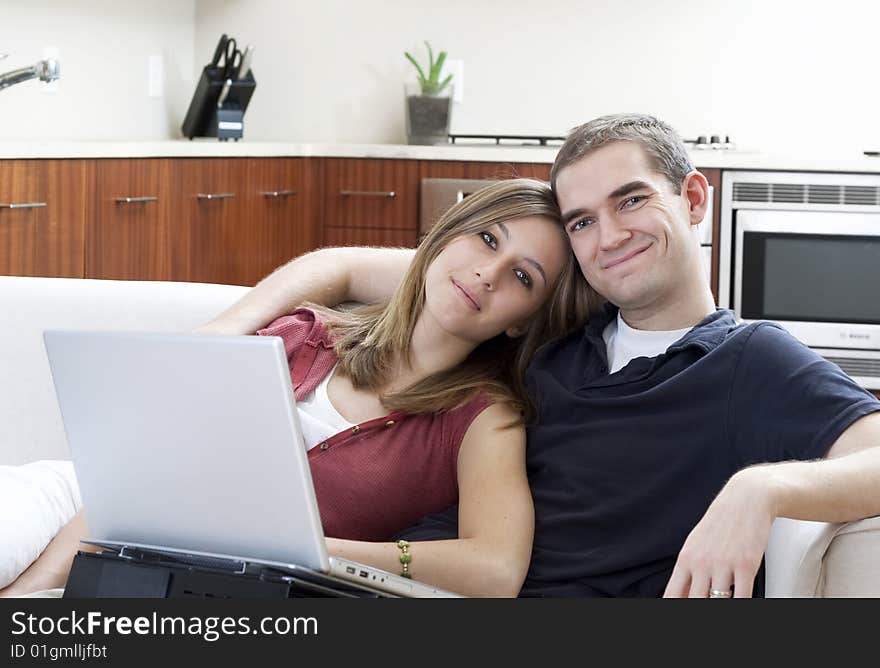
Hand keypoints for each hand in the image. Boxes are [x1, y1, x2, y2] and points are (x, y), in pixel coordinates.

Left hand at [663, 467, 777, 597]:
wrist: (746, 499)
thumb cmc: (721, 523)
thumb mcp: (697, 544)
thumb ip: (690, 571)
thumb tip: (681, 594)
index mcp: (686, 558)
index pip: (673, 594)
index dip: (674, 607)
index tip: (677, 613)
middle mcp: (702, 562)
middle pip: (695, 601)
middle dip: (698, 608)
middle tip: (704, 604)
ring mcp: (724, 564)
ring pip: (718, 601)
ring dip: (720, 605)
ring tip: (723, 600)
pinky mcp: (746, 564)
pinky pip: (742, 597)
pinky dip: (741, 604)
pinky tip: (740, 602)